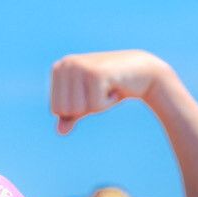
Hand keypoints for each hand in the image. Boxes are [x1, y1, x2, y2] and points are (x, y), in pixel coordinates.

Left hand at [49, 50, 171, 134]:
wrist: (141, 72)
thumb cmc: (111, 87)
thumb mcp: (87, 103)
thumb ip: (71, 116)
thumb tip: (60, 132)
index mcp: (58, 68)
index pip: (56, 109)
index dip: (77, 109)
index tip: (91, 93)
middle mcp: (66, 64)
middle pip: (65, 110)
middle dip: (86, 108)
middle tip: (100, 92)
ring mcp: (80, 66)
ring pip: (78, 109)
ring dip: (97, 105)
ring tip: (107, 90)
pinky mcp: (95, 73)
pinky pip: (95, 106)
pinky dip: (108, 103)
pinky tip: (115, 88)